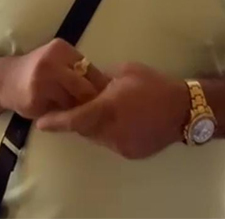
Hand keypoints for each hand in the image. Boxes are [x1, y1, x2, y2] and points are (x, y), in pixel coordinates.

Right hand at [0, 39, 109, 118]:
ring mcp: (43, 79)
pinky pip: (58, 111)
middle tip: (98, 112)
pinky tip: (63, 118)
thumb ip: (76, 70)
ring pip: (73, 101)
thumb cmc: (37, 72)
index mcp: (61, 49)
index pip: (90, 70)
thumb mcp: (56, 62)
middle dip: (92, 101)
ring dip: (78, 110)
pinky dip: (64, 117)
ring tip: (80, 115)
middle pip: (85, 87)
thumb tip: (108, 87)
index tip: (109, 99)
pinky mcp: (36, 97)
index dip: (101, 86)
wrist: (4, 80)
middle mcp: (52, 60)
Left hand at [36, 62, 189, 158]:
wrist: (184, 109)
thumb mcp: (124, 71)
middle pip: (84, 129)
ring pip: (97, 137)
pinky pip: (111, 143)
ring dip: (93, 125)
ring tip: (99, 110)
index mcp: (109, 108)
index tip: (40, 123)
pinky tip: (117, 120)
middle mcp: (112, 130)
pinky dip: (107, 132)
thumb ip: (102, 79)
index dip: (56, 122)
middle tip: (73, 107)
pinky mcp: (131, 153)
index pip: (75, 119)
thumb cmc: (153, 84)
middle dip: (77, 119)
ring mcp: (121, 145)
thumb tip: (87, 81)